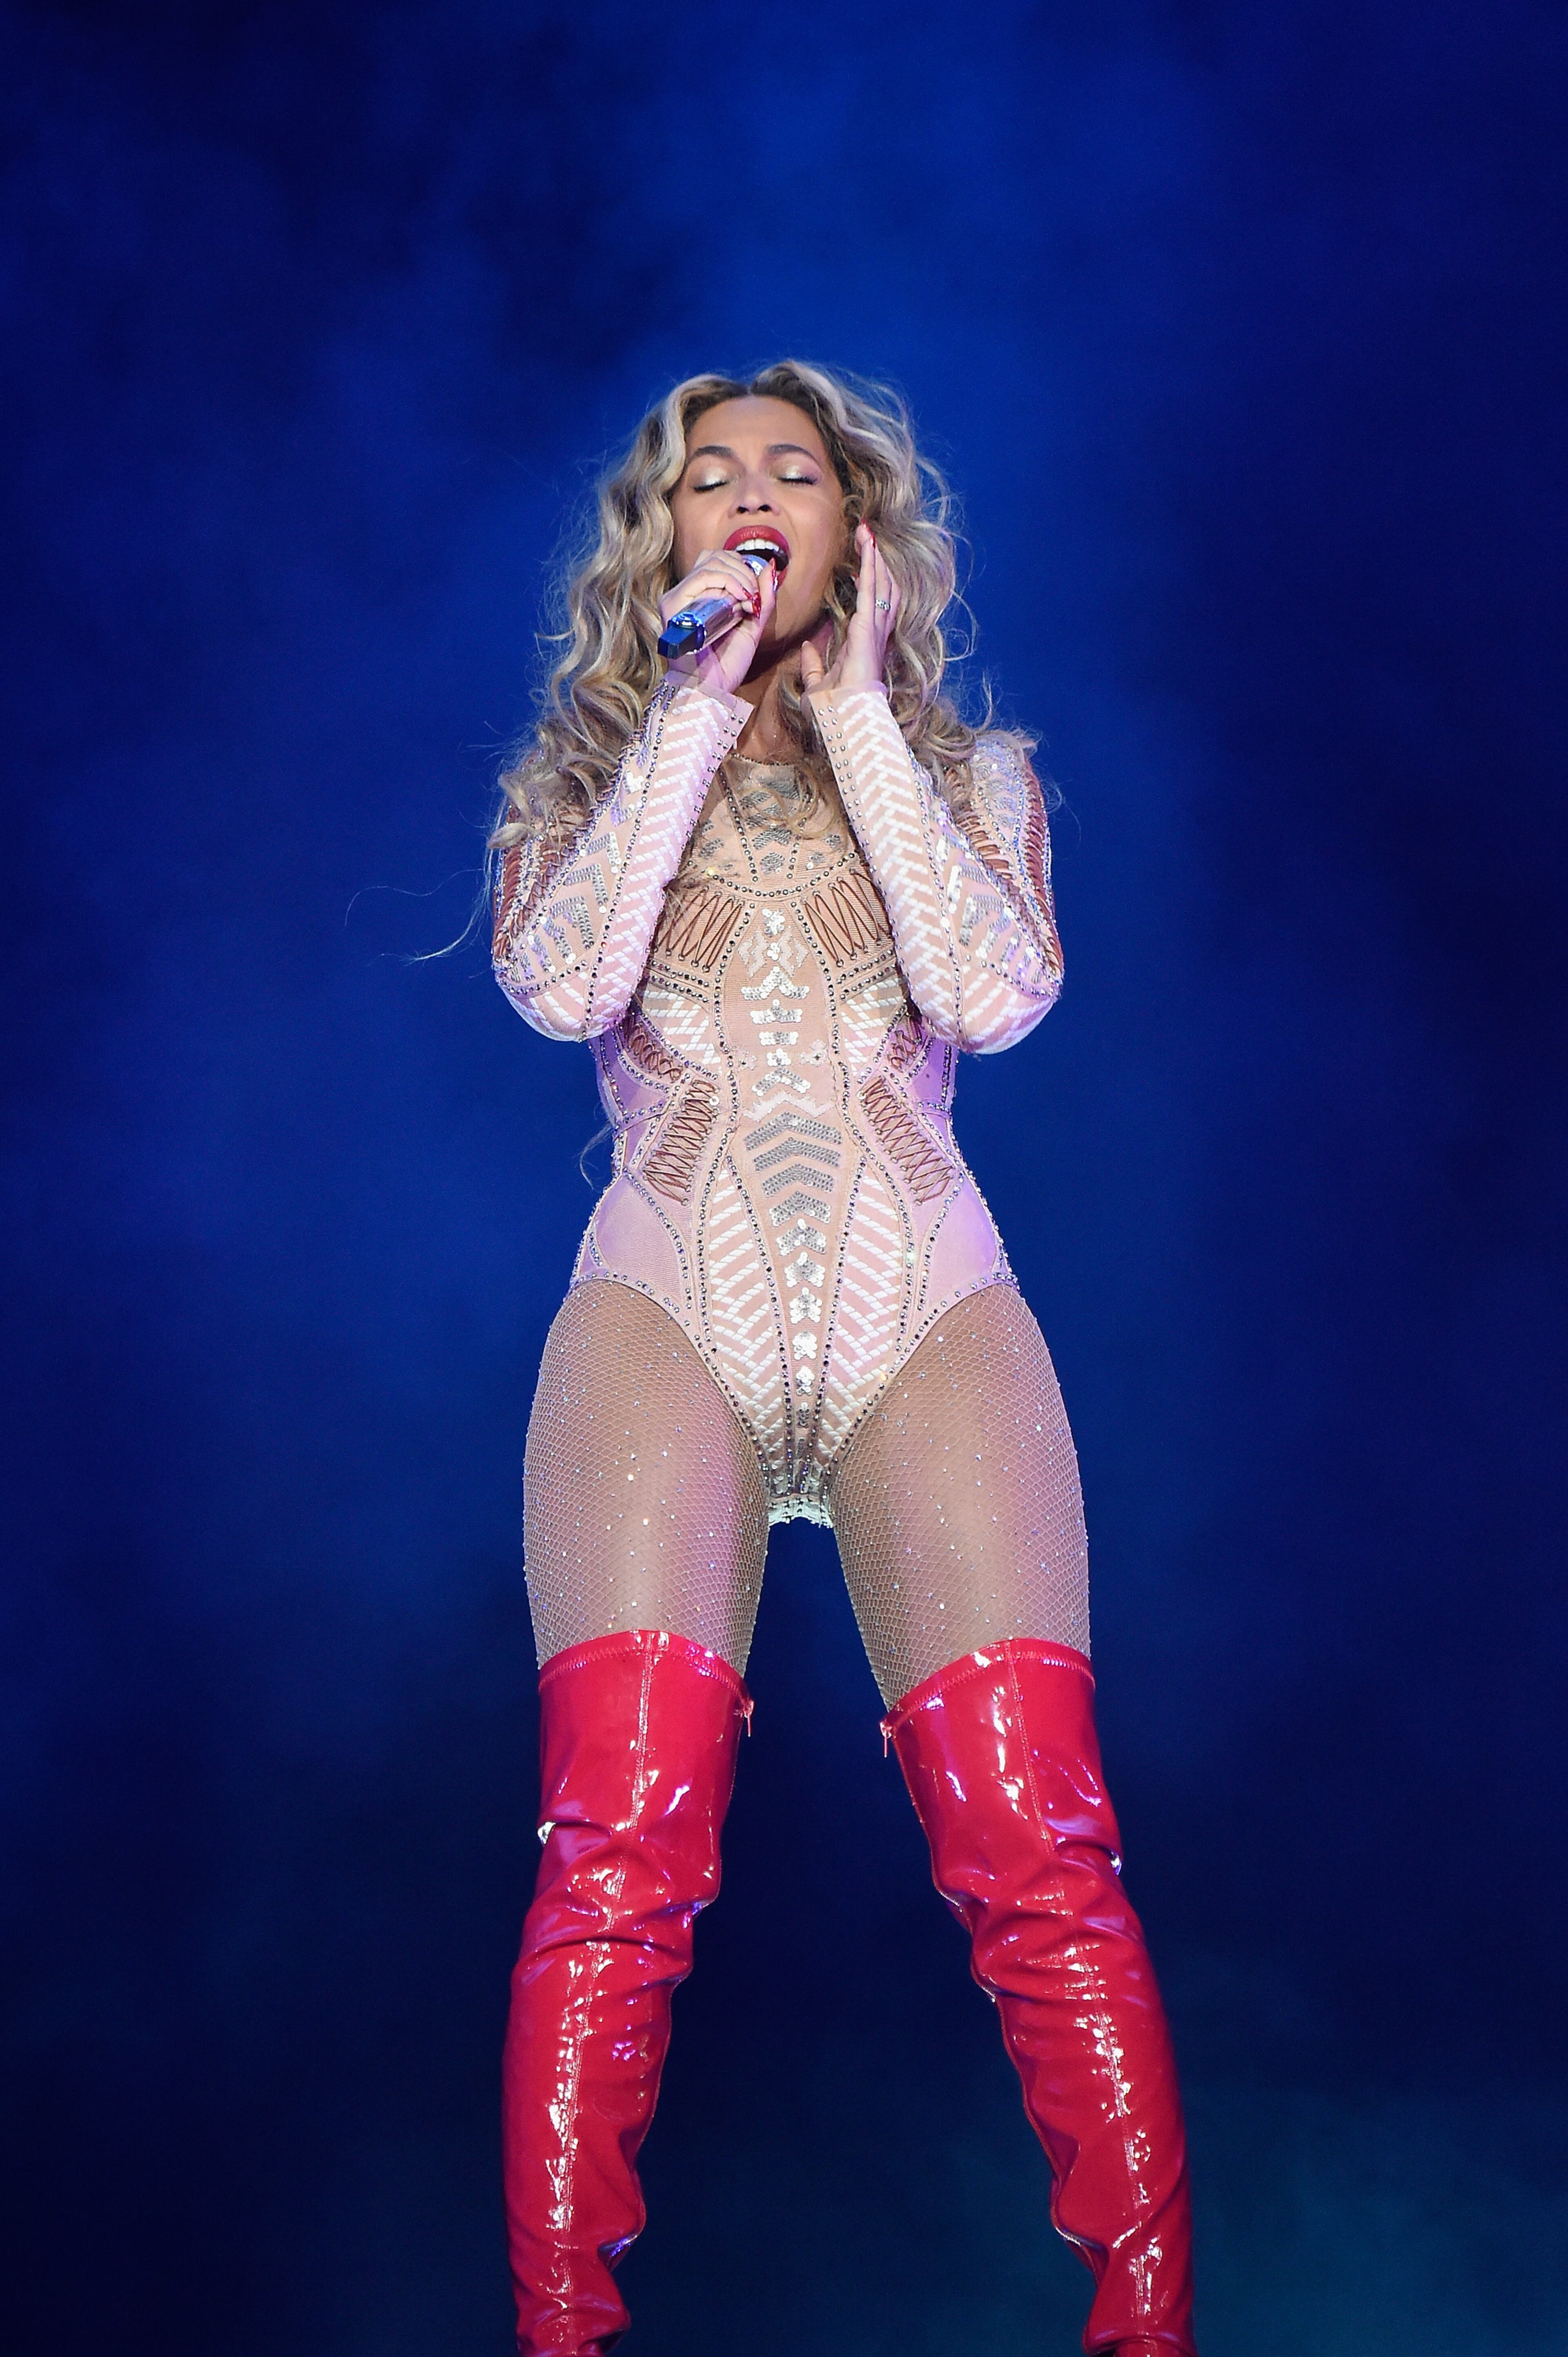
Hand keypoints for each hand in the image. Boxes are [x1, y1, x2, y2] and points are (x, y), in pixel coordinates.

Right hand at [659, 547, 778, 697]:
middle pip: (713, 557)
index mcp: (700, 598)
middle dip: (742, 569)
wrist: (712, 688)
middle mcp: (686, 595)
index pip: (717, 561)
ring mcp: (677, 599)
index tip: (756, 591)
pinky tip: (738, 600)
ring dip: (737, 576)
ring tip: (748, 599)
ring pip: (709, 564)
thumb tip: (770, 566)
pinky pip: (701, 578)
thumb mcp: (752, 626)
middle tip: (754, 594)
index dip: (741, 566)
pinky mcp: (673, 605)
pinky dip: (726, 582)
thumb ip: (763, 597)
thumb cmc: (727, 664)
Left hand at [799, 521, 899, 698]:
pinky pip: (872, 589)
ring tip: (867, 534)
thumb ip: (813, 664)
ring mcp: (874, 630)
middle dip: (874, 561)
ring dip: (874, 558)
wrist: (843, 720)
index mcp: (863, 644)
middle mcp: (874, 634)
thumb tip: (806, 646)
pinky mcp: (869, 628)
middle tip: (866, 536)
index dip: (867, 582)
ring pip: (881, 584)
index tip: (859, 565)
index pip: (870, 605)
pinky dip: (870, 565)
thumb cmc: (835, 710)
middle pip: (880, 588)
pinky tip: (868, 545)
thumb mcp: (817, 682)